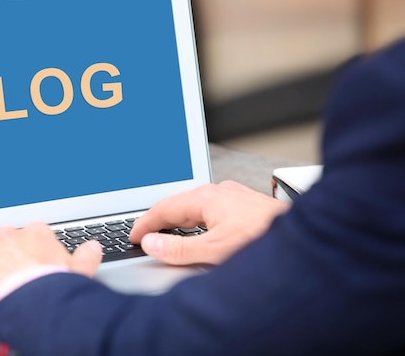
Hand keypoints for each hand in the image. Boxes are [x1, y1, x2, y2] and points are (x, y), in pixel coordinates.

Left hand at [0, 221, 101, 316]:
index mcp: (35, 235)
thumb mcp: (80, 271)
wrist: (31, 304)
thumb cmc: (54, 287)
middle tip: (7, 264)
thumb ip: (86, 256)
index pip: (31, 232)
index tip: (31, 254)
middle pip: (1, 239)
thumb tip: (93, 247)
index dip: (29, 245)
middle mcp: (7, 239)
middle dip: (2, 250)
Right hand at [130, 180, 289, 264]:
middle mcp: (218, 191)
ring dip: (176, 220)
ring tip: (164, 234)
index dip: (145, 224)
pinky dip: (194, 220)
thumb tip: (152, 244)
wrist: (308, 238)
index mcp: (206, 197)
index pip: (163, 208)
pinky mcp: (243, 205)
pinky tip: (198, 230)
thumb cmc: (265, 240)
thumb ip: (180, 248)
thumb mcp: (216, 250)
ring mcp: (231, 196)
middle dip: (158, 219)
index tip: (133, 236)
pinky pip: (208, 209)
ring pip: (194, 205)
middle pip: (177, 204)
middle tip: (143, 236)